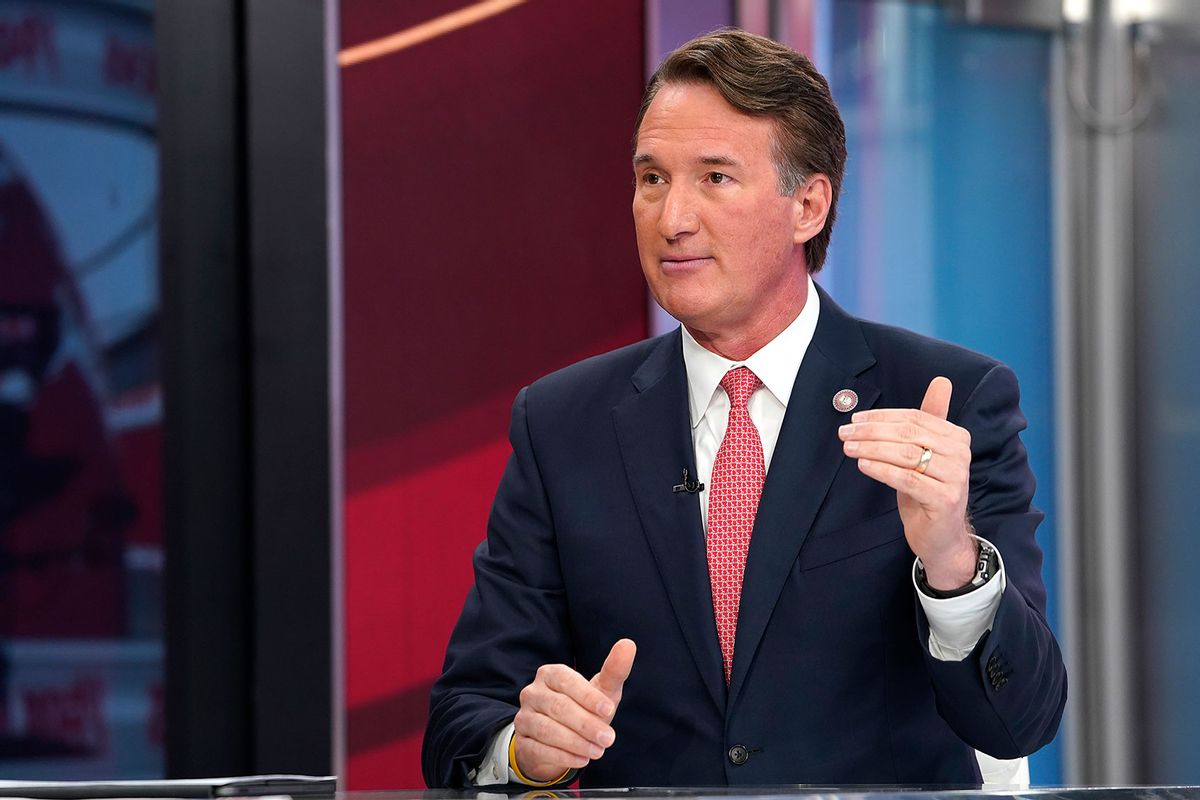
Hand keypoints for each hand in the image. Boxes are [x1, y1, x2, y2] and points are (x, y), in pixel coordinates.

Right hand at [512, 639, 635, 782]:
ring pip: (547, 729)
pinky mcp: (522, 741)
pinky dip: (563, 756)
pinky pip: (539, 749)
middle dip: (586, 724)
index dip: (588, 696)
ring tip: (597, 751)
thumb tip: (628, 644)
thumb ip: (614, 670)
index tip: (608, 710)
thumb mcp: (600, 690)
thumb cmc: (583, 708)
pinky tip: (581, 759)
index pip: (566, 680)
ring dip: (576, 742)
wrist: (558, 739)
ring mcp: (524, 717)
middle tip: (608, 738)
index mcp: (551, 674)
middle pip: (558, 707)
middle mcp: (533, 692)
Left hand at [838, 377, 976, 589]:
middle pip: (908, 434)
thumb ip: (929, 419)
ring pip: (905, 455)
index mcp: (956, 437)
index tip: (854, 420)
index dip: (881, 417)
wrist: (941, 535)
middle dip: (871, 431)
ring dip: (871, 449)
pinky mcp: (944, 499)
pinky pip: (906, 479)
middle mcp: (960, 454)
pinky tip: (863, 465)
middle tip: (845, 433)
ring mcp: (954, 477)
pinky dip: (882, 470)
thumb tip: (941, 381)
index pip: (914, 418)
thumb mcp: (926, 452)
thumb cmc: (928, 489)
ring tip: (848, 448)